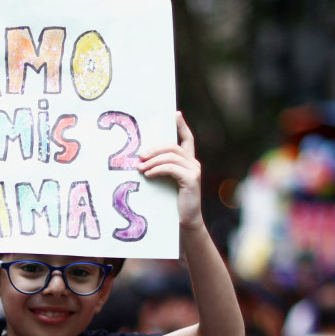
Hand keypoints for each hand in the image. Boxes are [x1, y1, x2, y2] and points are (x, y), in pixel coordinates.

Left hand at [138, 112, 203, 227]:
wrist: (186, 222)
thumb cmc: (173, 203)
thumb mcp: (167, 183)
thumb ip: (161, 170)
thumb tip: (141, 161)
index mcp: (189, 162)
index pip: (188, 139)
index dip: (182, 126)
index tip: (176, 114)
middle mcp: (194, 164)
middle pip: (173, 146)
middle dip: (154, 149)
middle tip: (140, 156)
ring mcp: (194, 171)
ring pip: (170, 156)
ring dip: (152, 161)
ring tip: (140, 168)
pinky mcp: (191, 179)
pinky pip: (171, 168)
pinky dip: (157, 169)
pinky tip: (148, 174)